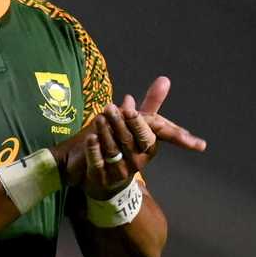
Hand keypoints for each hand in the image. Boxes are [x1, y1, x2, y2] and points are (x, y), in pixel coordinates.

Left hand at [83, 76, 205, 198]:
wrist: (104, 177)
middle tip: (110, 107)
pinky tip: (91, 137)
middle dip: (120, 123)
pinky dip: (94, 150)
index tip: (130, 111)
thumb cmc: (125, 146)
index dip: (139, 124)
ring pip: (113, 150)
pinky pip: (98, 163)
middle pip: (130, 141)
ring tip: (99, 116)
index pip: (149, 137)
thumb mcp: (137, 125)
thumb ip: (150, 103)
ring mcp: (119, 171)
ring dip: (105, 132)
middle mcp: (136, 161)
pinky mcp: (101, 177)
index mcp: (148, 148)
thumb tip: (164, 79)